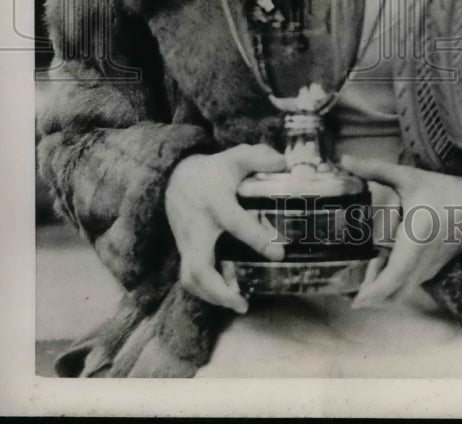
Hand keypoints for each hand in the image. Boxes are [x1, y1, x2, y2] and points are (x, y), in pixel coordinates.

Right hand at [165, 143, 286, 313]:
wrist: (175, 177)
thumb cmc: (213, 170)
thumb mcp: (236, 157)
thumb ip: (261, 158)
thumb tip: (285, 165)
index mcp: (216, 202)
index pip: (235, 223)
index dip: (256, 239)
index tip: (278, 254)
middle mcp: (198, 227)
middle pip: (198, 266)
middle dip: (218, 289)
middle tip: (242, 302)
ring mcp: (187, 242)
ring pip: (190, 278)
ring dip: (212, 296)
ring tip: (238, 304)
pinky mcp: (184, 251)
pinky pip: (190, 277)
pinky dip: (206, 291)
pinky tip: (227, 296)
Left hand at [341, 155, 461, 307]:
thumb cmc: (440, 188)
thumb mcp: (407, 176)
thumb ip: (374, 169)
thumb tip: (345, 160)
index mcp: (417, 235)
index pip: (396, 274)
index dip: (376, 291)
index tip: (357, 301)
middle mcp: (425, 258)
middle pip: (396, 292)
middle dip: (373, 295)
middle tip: (350, 287)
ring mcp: (431, 266)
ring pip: (403, 291)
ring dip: (383, 289)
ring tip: (366, 272)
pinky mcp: (434, 269)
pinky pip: (411, 284)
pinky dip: (394, 283)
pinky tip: (383, 266)